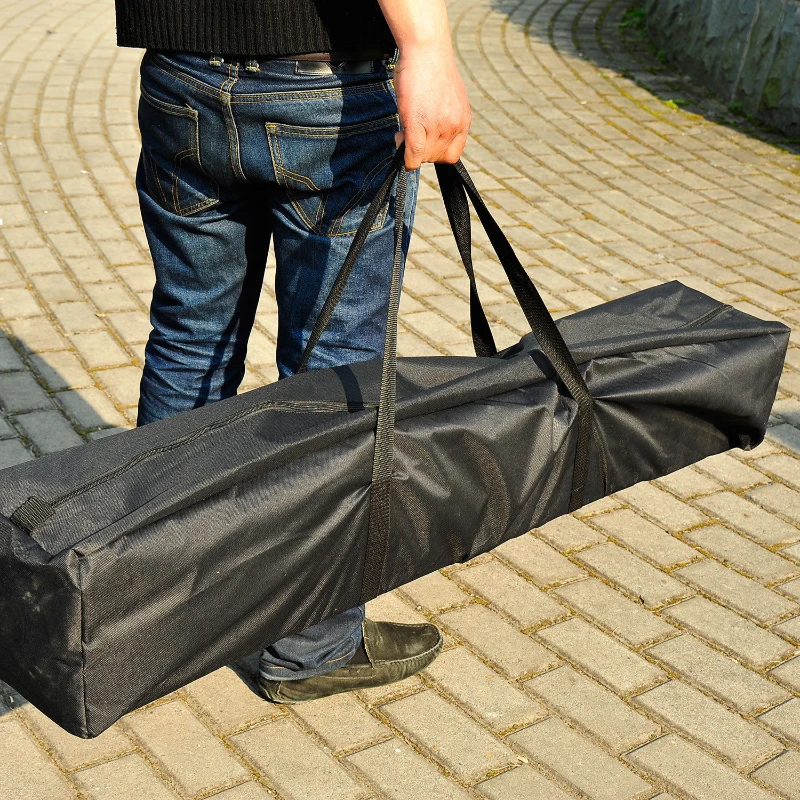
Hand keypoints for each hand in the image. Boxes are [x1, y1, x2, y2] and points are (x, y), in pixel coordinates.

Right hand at [392, 43, 470, 169]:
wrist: (427, 49)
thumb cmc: (432, 70)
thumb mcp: (447, 100)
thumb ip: (444, 119)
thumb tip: (429, 136)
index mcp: (463, 122)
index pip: (451, 156)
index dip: (436, 153)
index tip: (425, 142)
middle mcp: (454, 127)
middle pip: (436, 158)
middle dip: (421, 151)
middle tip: (409, 132)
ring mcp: (438, 126)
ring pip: (423, 157)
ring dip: (411, 149)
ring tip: (405, 128)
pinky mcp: (418, 124)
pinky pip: (413, 154)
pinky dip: (406, 158)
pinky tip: (400, 141)